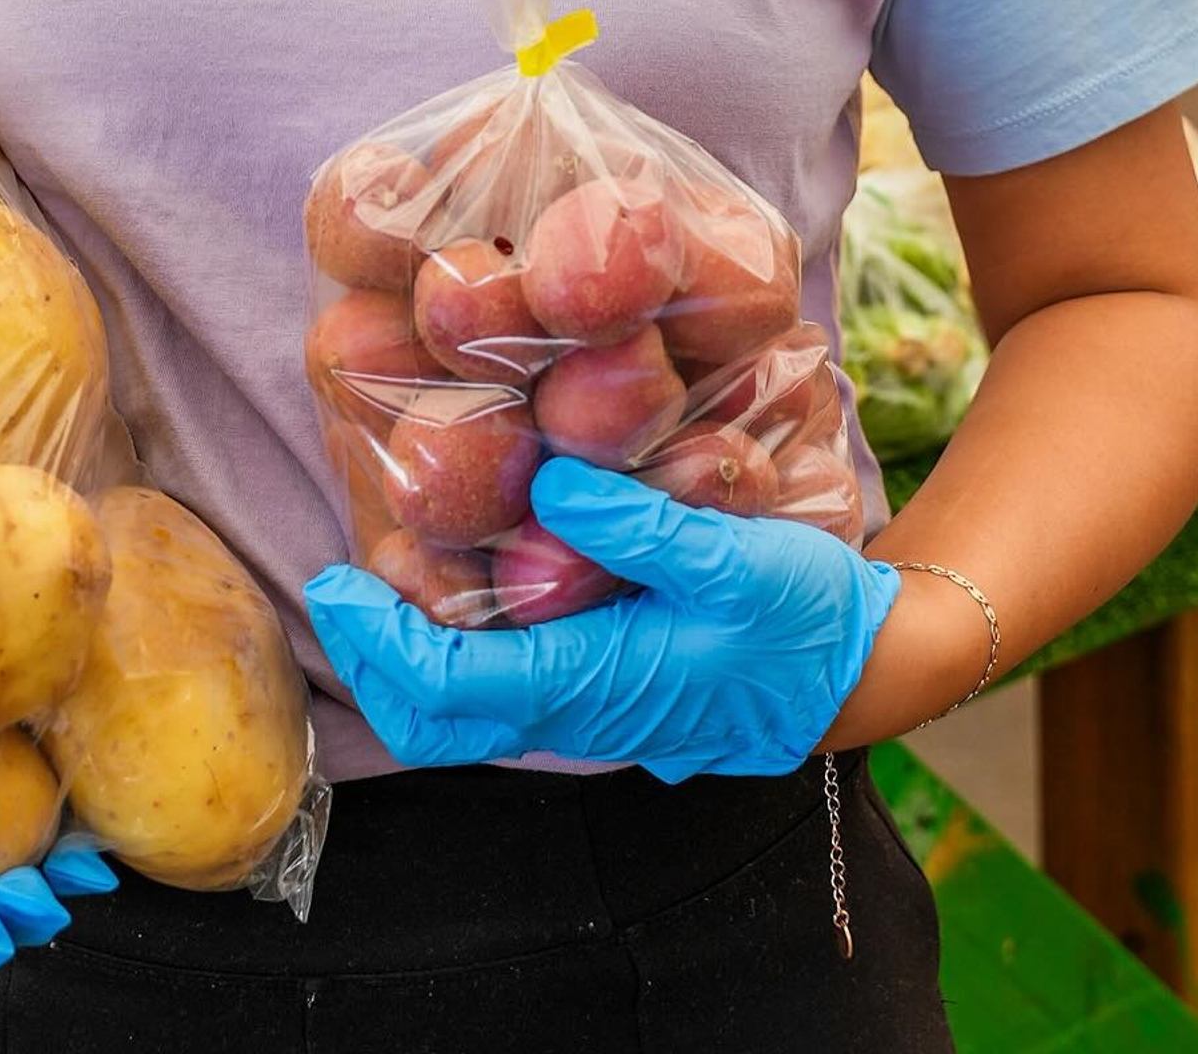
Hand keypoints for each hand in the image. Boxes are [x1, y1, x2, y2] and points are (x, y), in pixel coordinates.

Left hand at [305, 457, 899, 782]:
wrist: (862, 672)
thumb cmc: (801, 617)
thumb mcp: (731, 555)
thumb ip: (637, 524)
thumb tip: (551, 477)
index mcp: (593, 688)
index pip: (447, 691)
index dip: (378, 643)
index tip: (335, 585)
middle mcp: (578, 716)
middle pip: (439, 720)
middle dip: (373, 662)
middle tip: (337, 587)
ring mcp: (591, 714)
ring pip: (470, 711)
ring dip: (410, 657)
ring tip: (383, 575)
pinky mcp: (606, 695)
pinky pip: (507, 693)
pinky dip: (457, 654)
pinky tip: (458, 585)